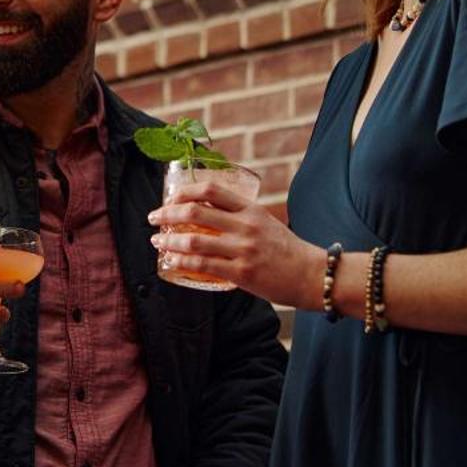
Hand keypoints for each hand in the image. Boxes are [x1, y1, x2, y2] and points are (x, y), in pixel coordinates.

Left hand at [148, 184, 319, 307]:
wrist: (312, 275)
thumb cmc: (286, 249)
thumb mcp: (265, 221)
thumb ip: (239, 216)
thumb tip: (205, 213)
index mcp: (251, 208)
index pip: (211, 190)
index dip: (185, 192)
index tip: (170, 198)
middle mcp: (246, 225)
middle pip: (195, 211)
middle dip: (167, 214)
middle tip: (154, 219)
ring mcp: (243, 249)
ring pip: (195, 239)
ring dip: (169, 240)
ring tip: (157, 242)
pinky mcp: (242, 273)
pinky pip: (203, 265)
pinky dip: (182, 261)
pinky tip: (171, 261)